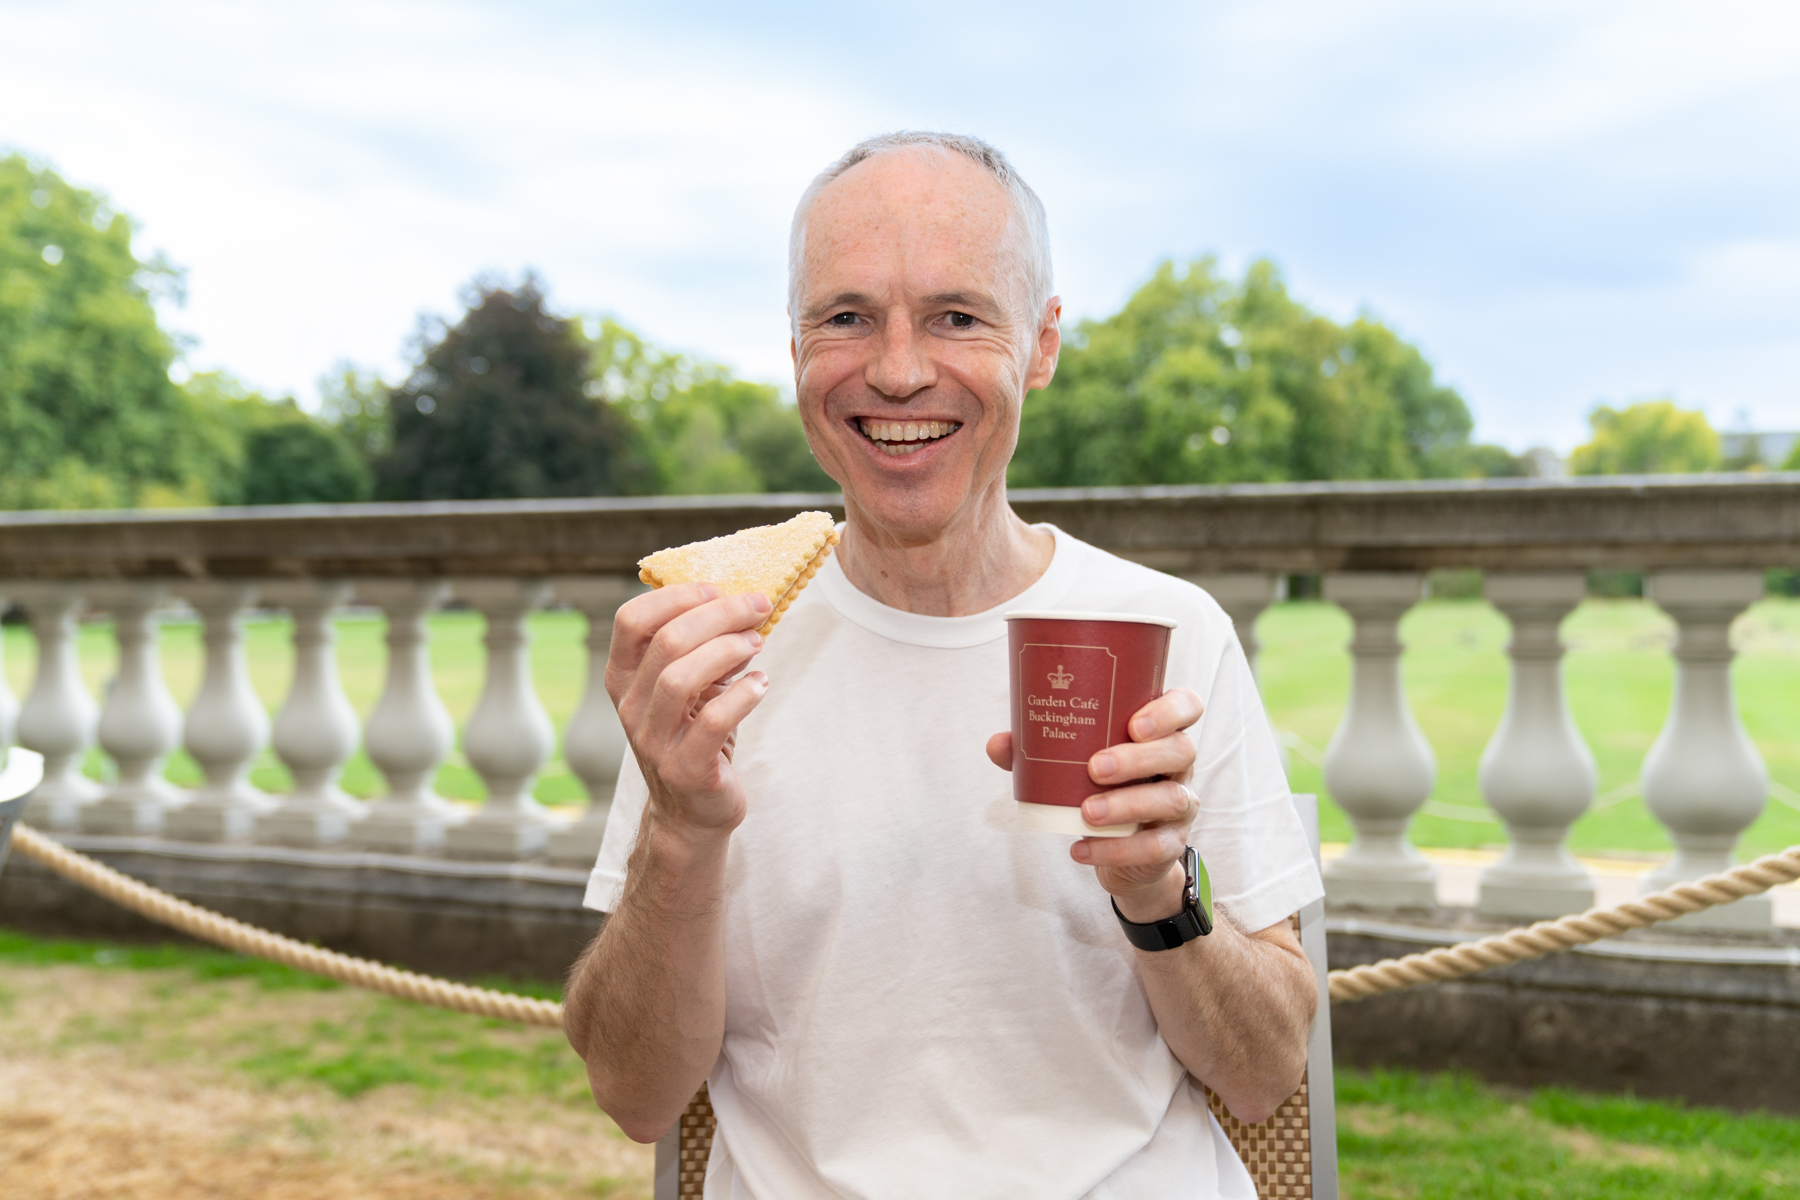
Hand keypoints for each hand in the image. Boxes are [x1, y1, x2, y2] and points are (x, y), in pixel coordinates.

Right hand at [607, 583, 772, 842]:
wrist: (691, 813)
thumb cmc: (695, 737)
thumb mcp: (691, 688)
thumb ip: (704, 649)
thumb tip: (744, 603)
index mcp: (624, 678)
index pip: (630, 620)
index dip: (675, 596)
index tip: (717, 590)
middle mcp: (629, 707)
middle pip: (665, 642)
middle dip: (718, 615)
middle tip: (758, 608)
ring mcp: (653, 741)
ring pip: (680, 679)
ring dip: (727, 651)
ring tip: (757, 644)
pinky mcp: (684, 769)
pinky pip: (712, 723)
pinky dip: (742, 695)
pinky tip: (761, 684)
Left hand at [986, 688, 1202, 921]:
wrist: (1123, 853)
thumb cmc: (1100, 789)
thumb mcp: (1072, 765)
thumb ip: (1039, 750)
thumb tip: (998, 744)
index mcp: (1160, 733)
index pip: (1187, 707)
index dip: (1170, 711)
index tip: (1134, 723)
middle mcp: (1178, 765)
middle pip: (1181, 750)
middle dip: (1139, 758)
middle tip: (1095, 768)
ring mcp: (1181, 805)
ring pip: (1171, 799)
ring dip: (1127, 804)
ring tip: (1087, 811)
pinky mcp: (1170, 844)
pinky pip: (1154, 847)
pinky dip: (1115, 850)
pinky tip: (1081, 848)